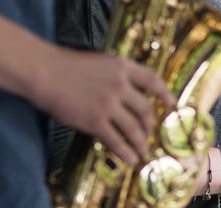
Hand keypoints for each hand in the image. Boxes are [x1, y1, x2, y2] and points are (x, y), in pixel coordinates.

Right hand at [32, 48, 174, 164]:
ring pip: (134, 128)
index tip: (172, 104)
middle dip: (150, 124)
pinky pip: (116, 141)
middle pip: (145, 109)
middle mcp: (120, 85)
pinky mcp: (96, 121)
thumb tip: (131, 90)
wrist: (48, 73)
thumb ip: (118, 74)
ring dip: (141, 142)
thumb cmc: (70, 65)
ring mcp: (109, 104)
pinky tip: (130, 158)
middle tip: (149, 132)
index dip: (165, 93)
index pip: (152, 80)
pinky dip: (125, 152)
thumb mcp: (101, 62)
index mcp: (122, 67)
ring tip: (142, 150)